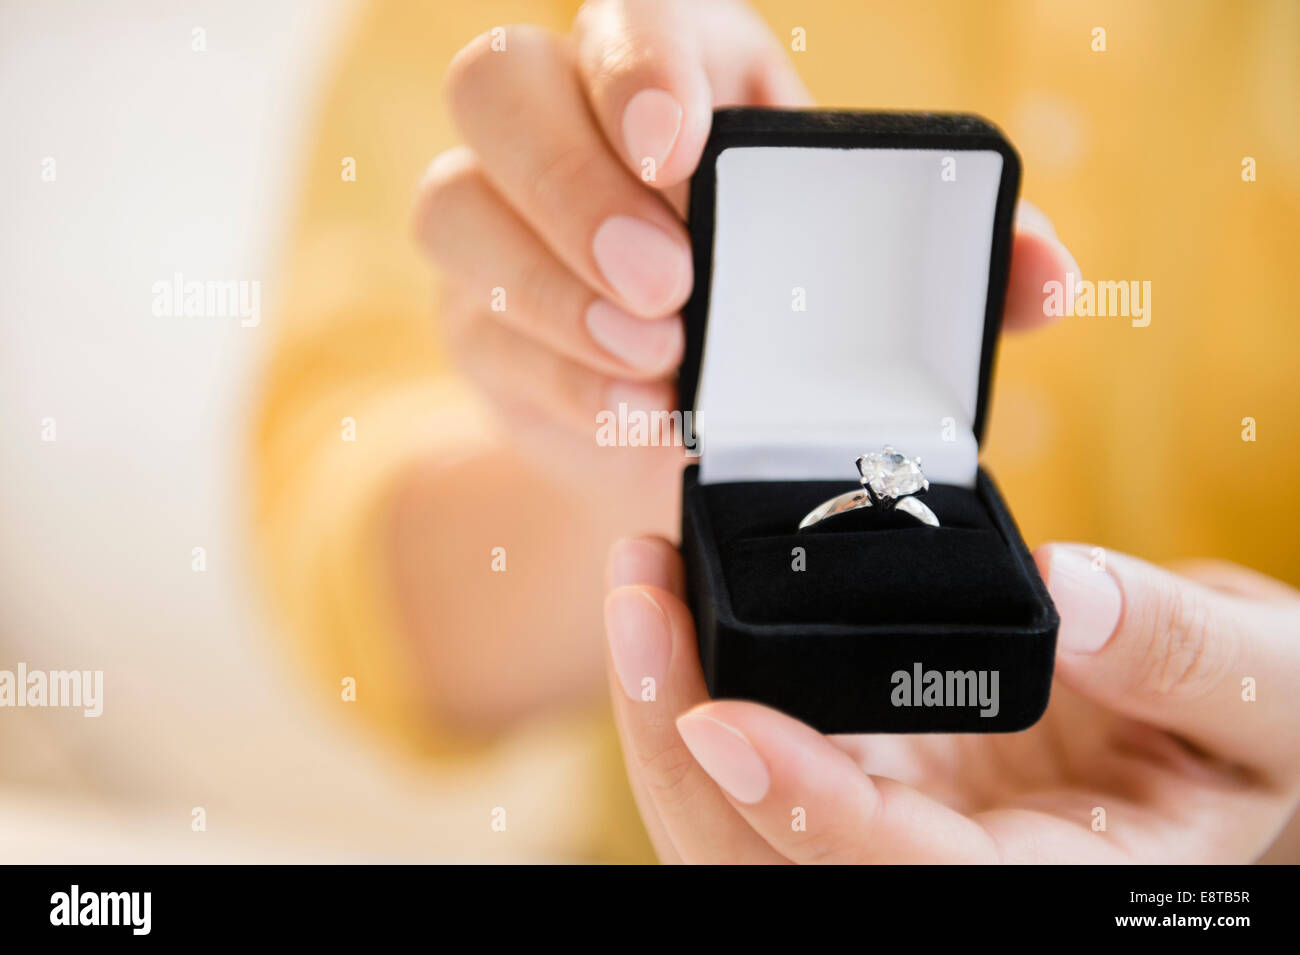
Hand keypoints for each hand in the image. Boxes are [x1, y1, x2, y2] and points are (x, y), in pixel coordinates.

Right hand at [414, 0, 1078, 501]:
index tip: (678, 154)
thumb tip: (1052, 282)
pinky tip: (631, 415)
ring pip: (454, 202)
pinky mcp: (478, 312)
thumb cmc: (792, 310)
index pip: (625, 11)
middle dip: (573, 185)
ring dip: (551, 289)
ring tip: (658, 364)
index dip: (633, 64)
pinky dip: (556, 376)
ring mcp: (502, 217)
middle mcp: (569, 122)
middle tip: (668, 285)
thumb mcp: (878, 269)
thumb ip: (965, 263)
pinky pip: (477, 326)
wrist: (698, 413)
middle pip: (497, 82)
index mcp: (679, 71)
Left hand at [602, 537, 1299, 862]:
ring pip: (732, 815)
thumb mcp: (1270, 691)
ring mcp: (892, 812)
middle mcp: (943, 860)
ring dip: (663, 706)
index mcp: (1048, 879)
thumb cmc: (1257, 721)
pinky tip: (678, 595)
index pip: (898, 873)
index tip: (717, 717)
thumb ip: (1187, 654)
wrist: (1218, 715)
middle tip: (640, 599)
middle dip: (674, 743)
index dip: (801, 809)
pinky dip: (698, 673)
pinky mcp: (865, 756)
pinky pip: (753, 743)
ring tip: (642, 580)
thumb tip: (1076, 591)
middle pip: (765, 859)